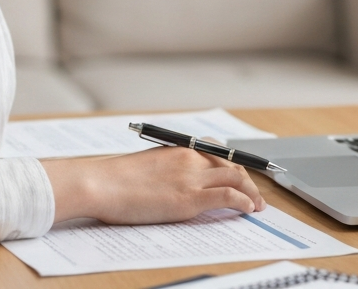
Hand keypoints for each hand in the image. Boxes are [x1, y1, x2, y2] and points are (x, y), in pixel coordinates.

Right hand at [41, 146, 267, 225]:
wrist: (100, 183)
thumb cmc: (113, 179)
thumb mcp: (145, 166)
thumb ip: (165, 169)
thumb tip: (171, 182)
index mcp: (178, 148)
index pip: (217, 150)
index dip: (234, 163)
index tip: (241, 173)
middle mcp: (190, 159)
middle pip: (233, 163)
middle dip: (249, 178)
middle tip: (255, 194)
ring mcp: (191, 178)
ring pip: (238, 177)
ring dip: (253, 192)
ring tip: (258, 206)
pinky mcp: (190, 199)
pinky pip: (229, 196)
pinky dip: (245, 202)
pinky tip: (249, 210)